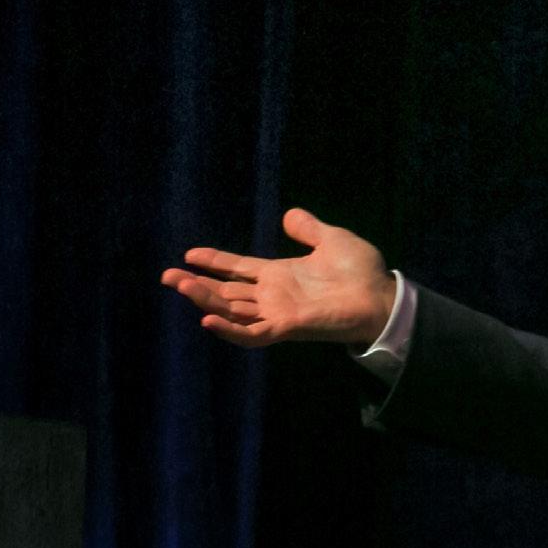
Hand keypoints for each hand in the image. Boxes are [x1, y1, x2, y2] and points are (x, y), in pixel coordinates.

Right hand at [160, 208, 397, 347]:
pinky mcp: (287, 326)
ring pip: (231, 310)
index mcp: (280, 275)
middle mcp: (273, 295)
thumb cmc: (361, 272)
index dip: (215, 262)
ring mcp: (278, 312)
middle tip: (165, 276)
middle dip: (196, 285)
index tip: (189, 254)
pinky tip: (208, 320)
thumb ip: (309, 229)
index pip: (239, 269)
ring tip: (179, 286)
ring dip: (204, 301)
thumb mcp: (333, 239)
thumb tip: (290, 214)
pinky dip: (230, 330)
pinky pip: (252, 332)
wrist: (382, 296)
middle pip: (226, 292)